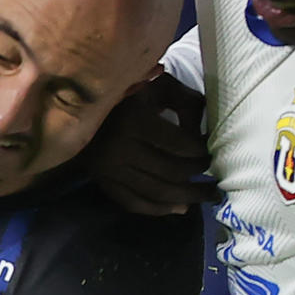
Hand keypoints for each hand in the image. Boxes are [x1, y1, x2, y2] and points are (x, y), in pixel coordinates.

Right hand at [89, 73, 216, 215]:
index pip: (180, 145)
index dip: (202, 151)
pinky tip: (180, 208)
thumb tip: (204, 134)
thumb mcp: (160, 85)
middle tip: (215, 175)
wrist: (78, 101)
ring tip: (208, 196)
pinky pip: (132, 202)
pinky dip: (158, 209)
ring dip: (186, 198)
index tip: (214, 151)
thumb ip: (187, 103)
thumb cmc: (128, 89)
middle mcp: (119, 148)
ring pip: (154, 193)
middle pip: (170, 172)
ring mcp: (108, 168)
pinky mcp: (101, 180)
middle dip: (198, 175)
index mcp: (134, 120)